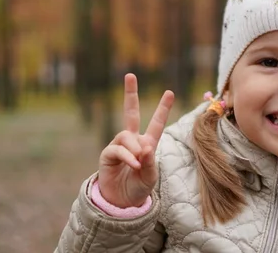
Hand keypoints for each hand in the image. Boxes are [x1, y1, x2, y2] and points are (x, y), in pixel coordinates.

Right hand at [98, 73, 173, 207]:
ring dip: (134, 148)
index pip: (156, 123)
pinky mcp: (107, 155)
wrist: (121, 203)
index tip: (169, 92)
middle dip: (130, 94)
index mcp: (147, 144)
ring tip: (138, 163)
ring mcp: (119, 146)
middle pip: (130, 112)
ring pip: (126, 136)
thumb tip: (145, 146)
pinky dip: (127, 156)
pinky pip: (117, 149)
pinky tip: (133, 164)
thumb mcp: (150, 177)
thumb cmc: (138, 189)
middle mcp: (132, 141)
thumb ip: (150, 162)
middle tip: (130, 75)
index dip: (162, 108)